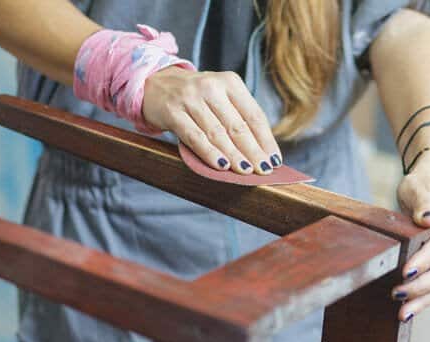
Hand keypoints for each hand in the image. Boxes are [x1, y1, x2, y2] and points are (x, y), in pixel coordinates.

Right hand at [142, 66, 281, 174]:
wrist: (154, 83)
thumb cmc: (195, 97)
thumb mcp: (219, 97)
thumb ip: (237, 118)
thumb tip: (261, 152)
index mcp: (230, 82)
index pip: (254, 115)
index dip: (266, 139)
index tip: (275, 159)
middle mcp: (211, 87)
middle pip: (238, 126)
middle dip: (253, 151)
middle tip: (264, 170)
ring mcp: (190, 98)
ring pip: (218, 133)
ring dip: (234, 155)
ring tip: (246, 172)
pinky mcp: (173, 112)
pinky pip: (195, 137)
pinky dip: (209, 153)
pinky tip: (221, 165)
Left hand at [392, 154, 429, 321]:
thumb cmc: (424, 186)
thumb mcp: (420, 186)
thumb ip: (424, 201)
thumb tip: (429, 219)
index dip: (426, 258)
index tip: (406, 271)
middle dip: (424, 285)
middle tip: (397, 293)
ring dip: (424, 299)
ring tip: (402, 312)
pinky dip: (424, 299)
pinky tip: (408, 310)